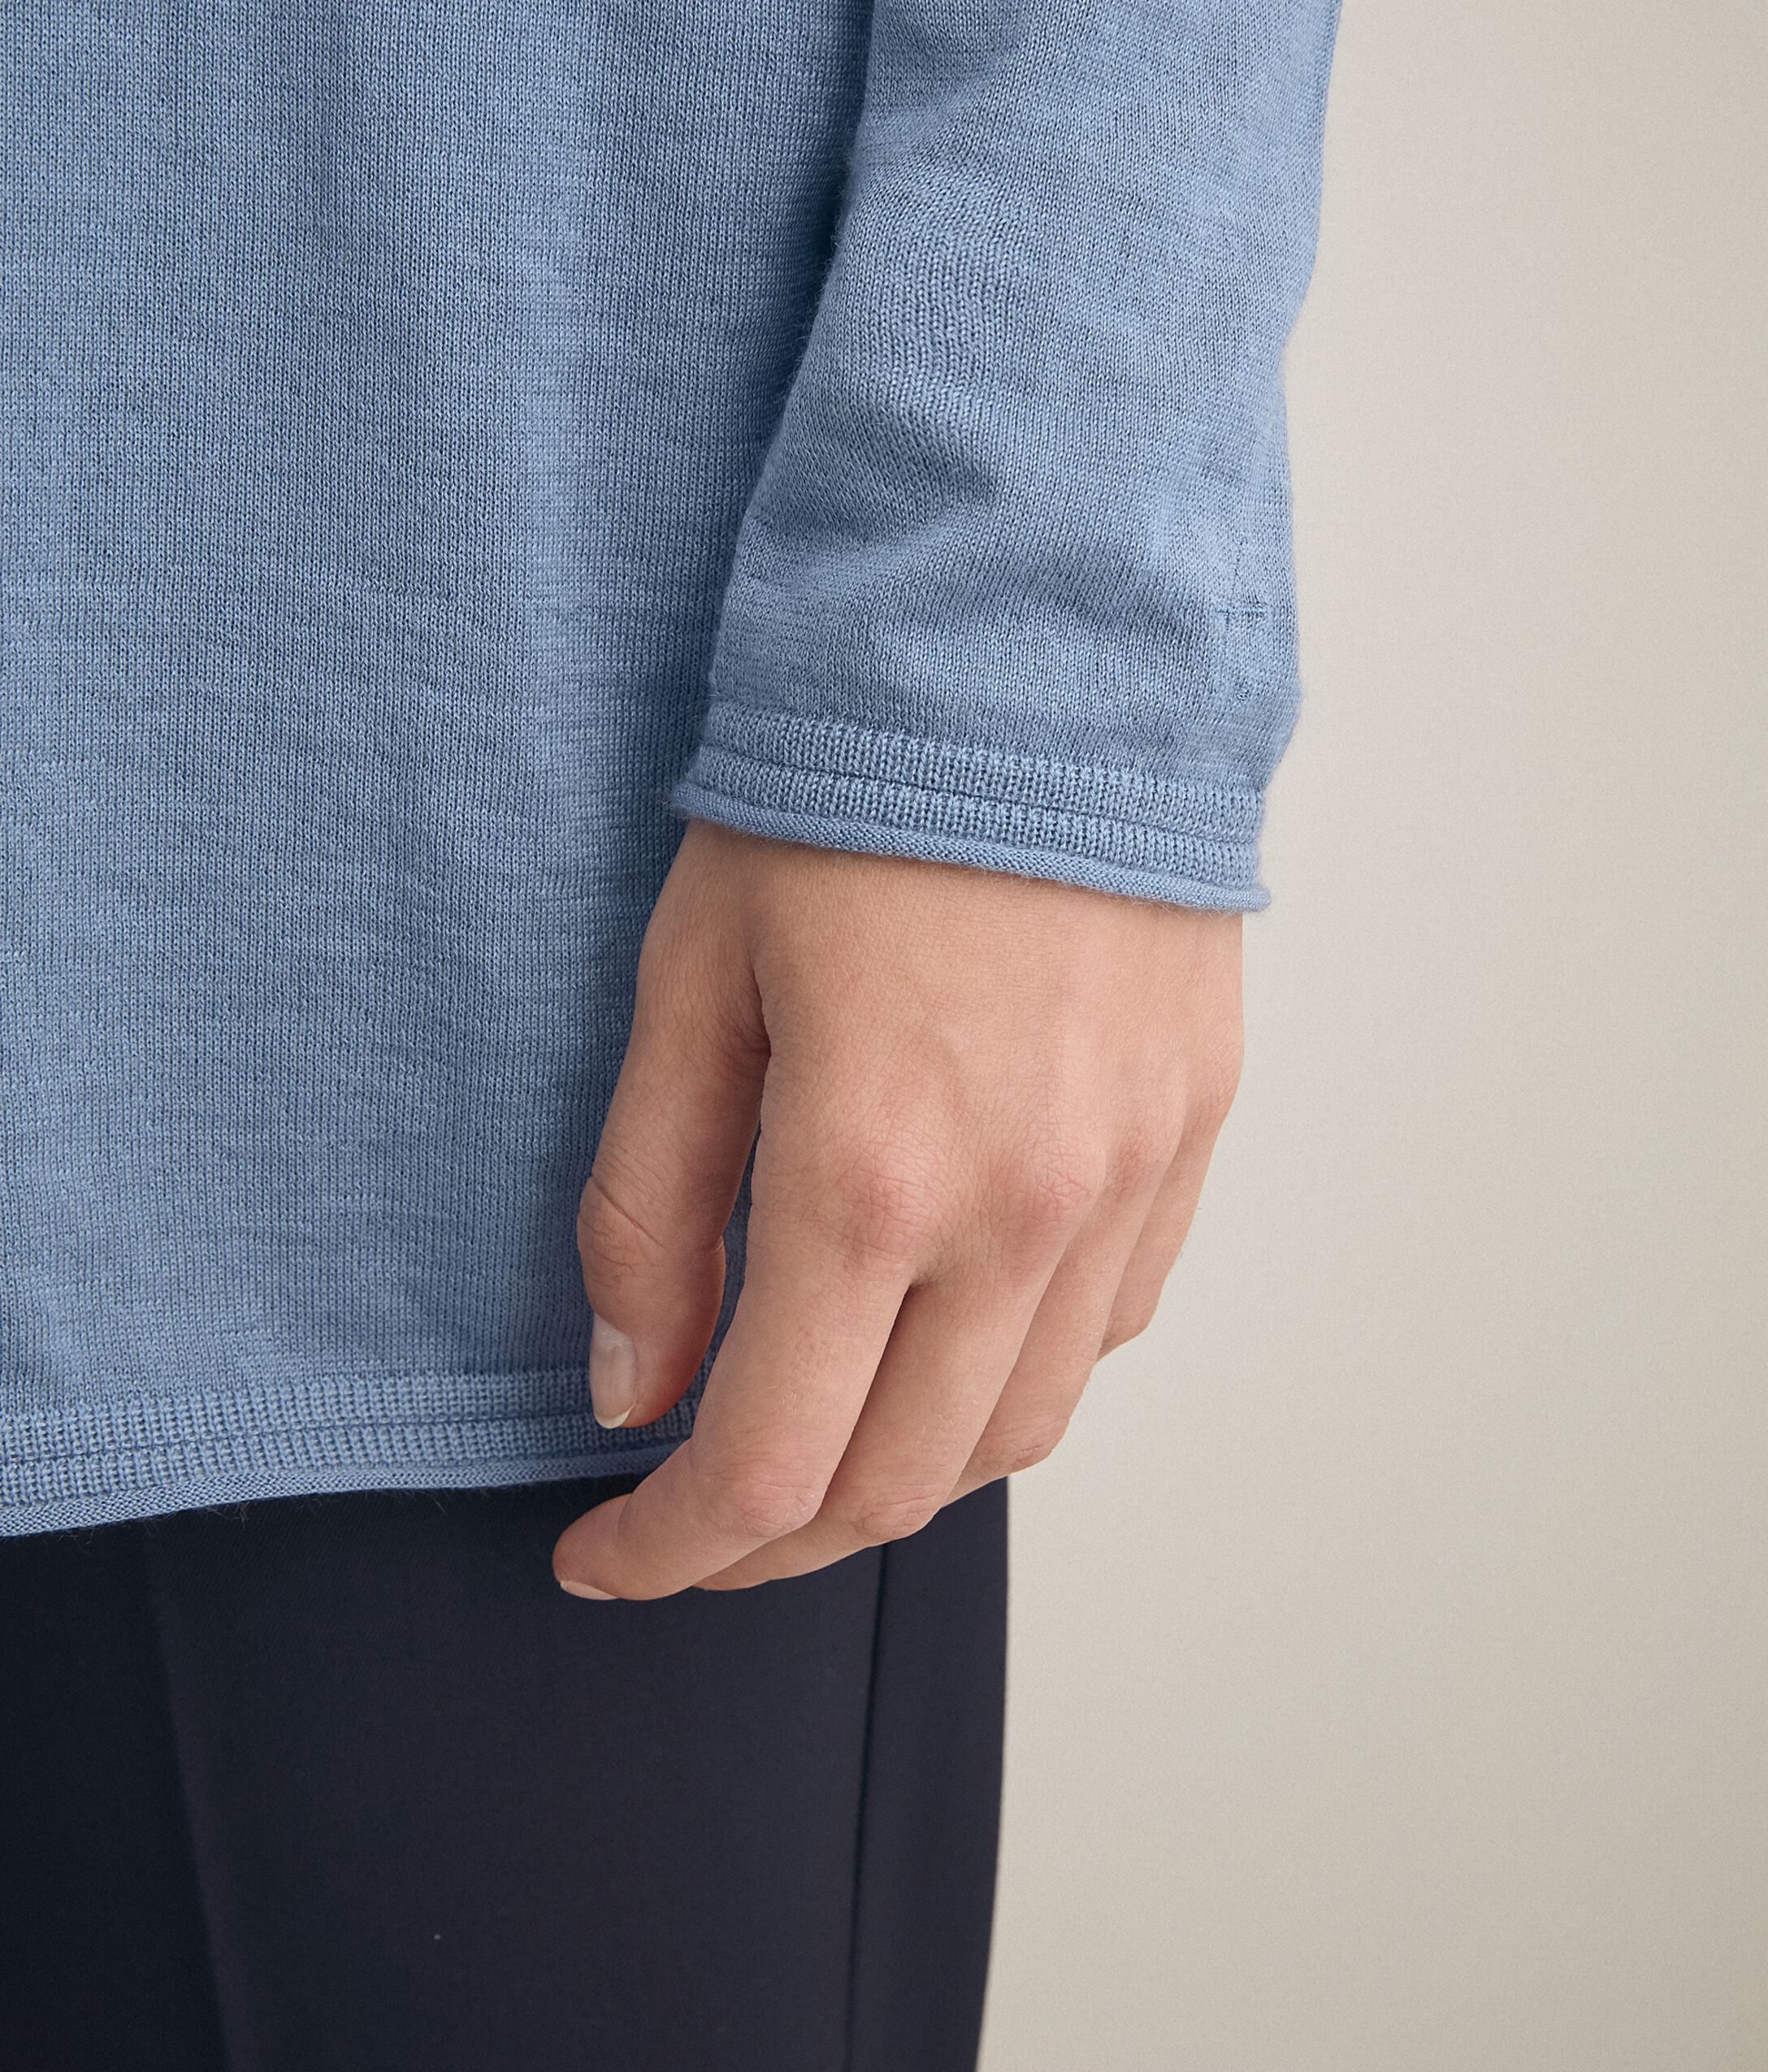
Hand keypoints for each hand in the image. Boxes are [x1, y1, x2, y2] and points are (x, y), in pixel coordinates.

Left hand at [553, 821, 1242, 1597]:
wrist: (1037, 650)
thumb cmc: (842, 795)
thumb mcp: (689, 986)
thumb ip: (648, 1208)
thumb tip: (632, 1391)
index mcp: (873, 1177)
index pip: (765, 1464)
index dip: (668, 1550)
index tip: (600, 1558)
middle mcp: (1023, 1212)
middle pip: (899, 1482)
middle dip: (770, 1542)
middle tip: (688, 1521)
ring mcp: (1127, 1181)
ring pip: (1018, 1431)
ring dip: (899, 1473)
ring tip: (813, 1439)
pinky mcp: (1188, 1136)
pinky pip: (1107, 1328)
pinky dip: (1010, 1378)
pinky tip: (946, 1332)